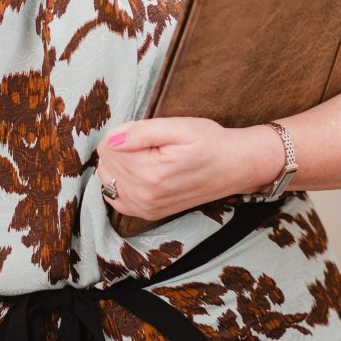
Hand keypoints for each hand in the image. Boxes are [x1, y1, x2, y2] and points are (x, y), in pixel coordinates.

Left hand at [96, 117, 279, 220]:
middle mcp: (145, 196)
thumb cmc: (210, 142)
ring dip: (121, 165)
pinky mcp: (149, 213)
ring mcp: (146, 208)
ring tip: (147, 157)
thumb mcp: (178, 127)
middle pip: (106, 163)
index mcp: (150, 173)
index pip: (108, 147)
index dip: (124, 133)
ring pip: (108, 178)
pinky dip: (120, 183)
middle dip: (122, 148)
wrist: (234, 167)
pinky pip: (115, 197)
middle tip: (151, 145)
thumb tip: (112, 139)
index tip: (147, 133)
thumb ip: (141, 132)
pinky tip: (137, 172)